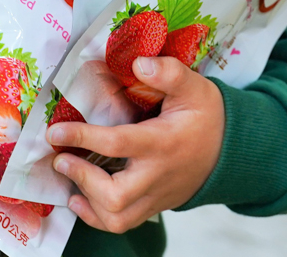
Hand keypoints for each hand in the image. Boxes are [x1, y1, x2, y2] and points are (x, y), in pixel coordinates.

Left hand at [46, 56, 224, 233]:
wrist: (231, 150)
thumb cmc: (207, 115)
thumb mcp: (193, 86)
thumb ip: (169, 72)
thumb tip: (139, 63)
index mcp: (162, 142)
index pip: (117, 144)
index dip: (83, 137)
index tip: (55, 131)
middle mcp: (157, 175)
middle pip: (116, 196)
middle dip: (82, 178)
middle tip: (60, 158)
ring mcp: (156, 195)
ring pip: (118, 218)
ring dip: (87, 202)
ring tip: (67, 175)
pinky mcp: (154, 205)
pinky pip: (124, 223)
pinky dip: (96, 218)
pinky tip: (78, 200)